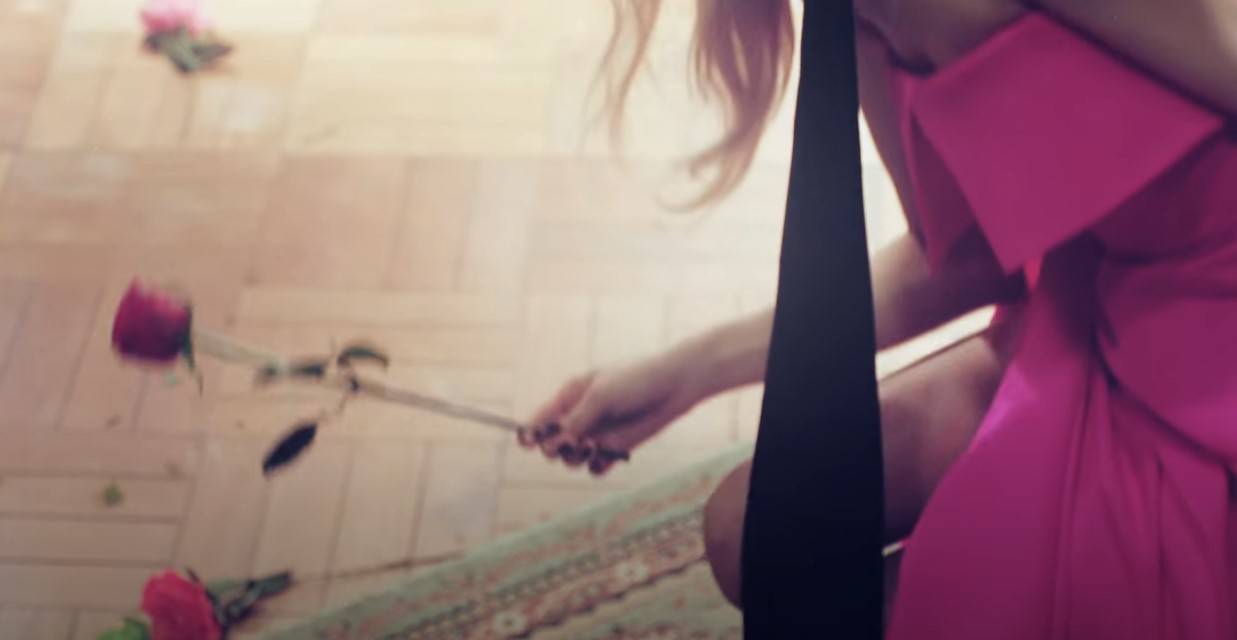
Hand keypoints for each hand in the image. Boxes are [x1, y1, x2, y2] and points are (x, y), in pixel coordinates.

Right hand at [521, 347, 705, 474]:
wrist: (672, 387)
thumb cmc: (634, 382)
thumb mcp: (600, 397)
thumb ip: (576, 421)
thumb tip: (552, 445)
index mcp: (569, 398)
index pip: (540, 420)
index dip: (530, 433)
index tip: (529, 442)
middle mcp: (579, 419)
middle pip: (550, 445)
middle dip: (555, 449)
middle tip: (572, 443)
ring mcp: (596, 435)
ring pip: (570, 459)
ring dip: (576, 458)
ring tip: (593, 447)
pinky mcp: (614, 450)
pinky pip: (595, 468)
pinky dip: (598, 466)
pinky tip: (607, 455)